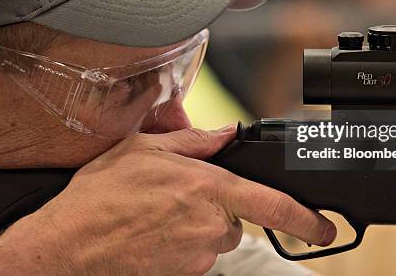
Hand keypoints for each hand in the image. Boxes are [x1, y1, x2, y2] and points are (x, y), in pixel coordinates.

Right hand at [0, 127, 335, 274]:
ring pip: (213, 239)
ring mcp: (196, 255)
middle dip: (215, 209)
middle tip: (175, 198)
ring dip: (195, 227)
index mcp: (207, 188)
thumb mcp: (145, 150)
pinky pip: (194, 256)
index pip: (272, 206)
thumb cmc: (101, 196)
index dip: (306, 220)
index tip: (326, 228)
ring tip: (155, 215)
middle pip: (234, 220)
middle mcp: (208, 225)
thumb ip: (194, 141)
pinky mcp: (184, 274)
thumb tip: (225, 133)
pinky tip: (150, 233)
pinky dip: (179, 245)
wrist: (69, 245)